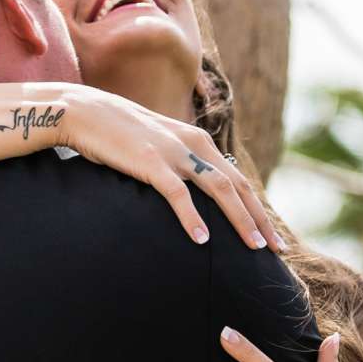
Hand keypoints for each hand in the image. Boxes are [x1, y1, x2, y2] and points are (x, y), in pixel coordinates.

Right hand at [52, 85, 273, 248]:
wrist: (85, 111)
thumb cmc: (120, 135)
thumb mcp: (160, 146)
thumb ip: (181, 164)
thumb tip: (196, 194)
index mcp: (199, 142)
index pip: (238, 180)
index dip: (258, 209)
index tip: (271, 237)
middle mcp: (194, 144)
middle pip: (238, 186)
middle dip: (259, 219)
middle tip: (276, 250)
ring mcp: (174, 152)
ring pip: (219, 189)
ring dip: (239, 220)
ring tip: (253, 247)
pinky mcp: (150, 161)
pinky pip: (177, 194)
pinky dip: (192, 217)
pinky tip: (201, 239)